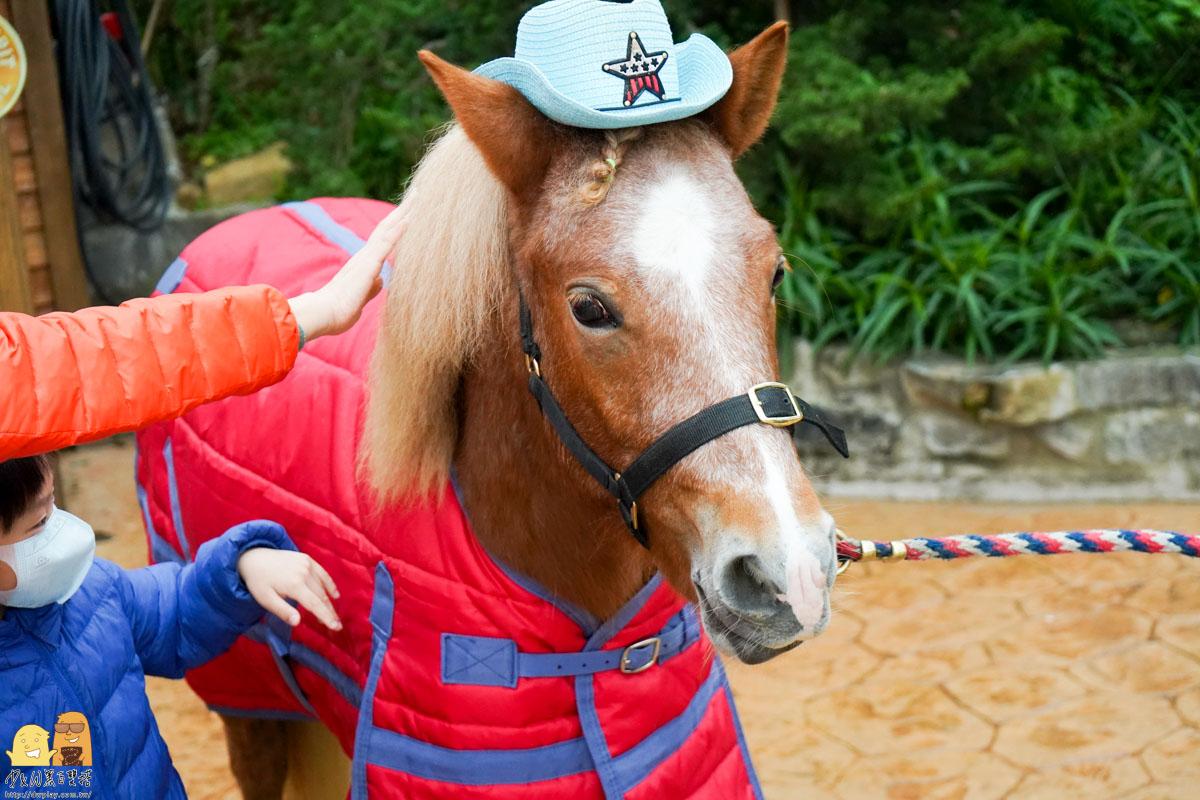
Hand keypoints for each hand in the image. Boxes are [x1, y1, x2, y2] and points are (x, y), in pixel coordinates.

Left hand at [237, 548, 342, 629]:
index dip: (326, 617)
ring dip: (328, 601)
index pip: (315, 604)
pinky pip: (322, 573)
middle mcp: (303, 573)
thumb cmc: (258, 582)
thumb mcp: (265, 599)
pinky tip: (335, 594)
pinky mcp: (307, 559)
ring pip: (322, 586)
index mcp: (293, 584)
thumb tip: (297, 622)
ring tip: (331, 615)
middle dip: (329, 612)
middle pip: (321, 596)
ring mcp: (307, 564)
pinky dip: (329, 584)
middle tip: (337, 626)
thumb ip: (282, 611)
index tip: (335, 627)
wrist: (254, 558)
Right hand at [287, 197, 412, 340]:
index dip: (396, 225)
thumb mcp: (361, 297)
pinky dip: (399, 230)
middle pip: (386, 227)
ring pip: (388, 229)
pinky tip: (410, 218)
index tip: (409, 212)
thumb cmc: (339, 310)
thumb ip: (371, 287)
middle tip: (416, 194)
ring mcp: (367, 258)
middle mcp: (365, 256)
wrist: (323, 314)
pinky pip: (387, 244)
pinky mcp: (369, 265)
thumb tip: (380, 280)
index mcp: (364, 264)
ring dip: (403, 213)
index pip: (384, 239)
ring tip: (417, 197)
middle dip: (402, 211)